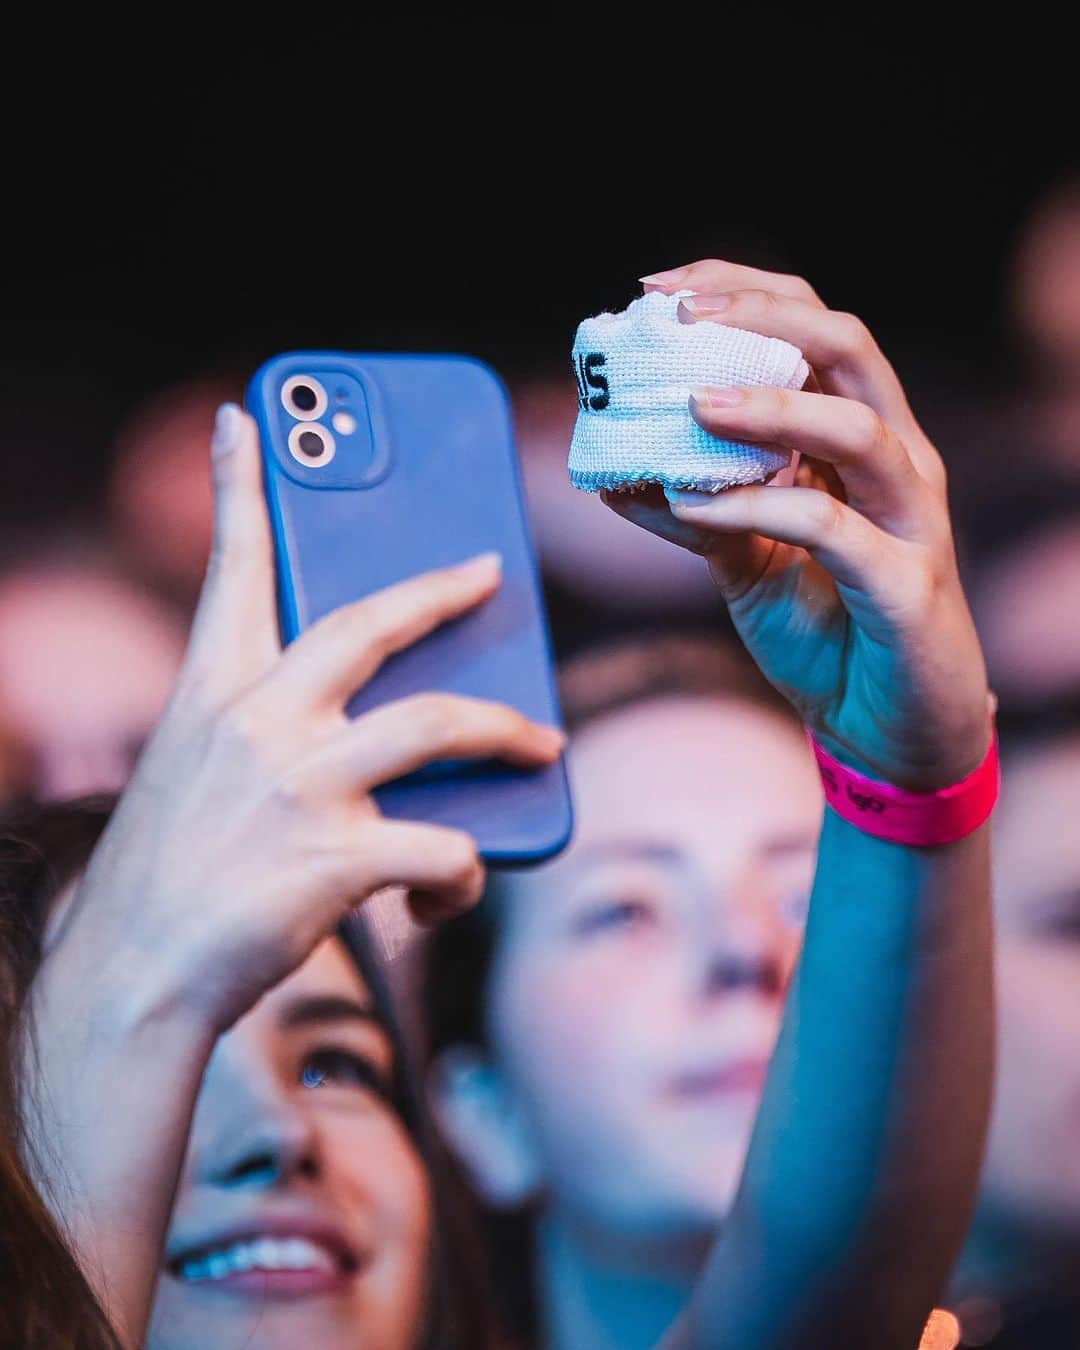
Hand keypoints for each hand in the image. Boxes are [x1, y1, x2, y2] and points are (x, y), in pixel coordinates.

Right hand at [50, 405, 563, 1032]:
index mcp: (214, 692)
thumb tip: (368, 725)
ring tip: (544, 743)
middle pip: (372, 622)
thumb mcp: (194, 773)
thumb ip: (262, 730)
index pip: (231, 567)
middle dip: (441, 590)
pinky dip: (466, 873)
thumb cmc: (173, 873)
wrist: (132, 977)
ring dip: (508, 732)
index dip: (239, 485)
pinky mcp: (336, 858)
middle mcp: (258, 723)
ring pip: (440, 724)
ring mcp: (299, 786)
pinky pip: (446, 847)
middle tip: (490, 571)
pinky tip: (449, 896)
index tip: (244, 419)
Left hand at [605, 260, 989, 788]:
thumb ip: (695, 511)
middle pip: (847, 346)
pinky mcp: (908, 584)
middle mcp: (898, 460)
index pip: (814, 329)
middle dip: (761, 314)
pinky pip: (832, 527)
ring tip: (689, 403)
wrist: (889, 733)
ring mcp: (913, 518)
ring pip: (856, 427)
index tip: (659, 287)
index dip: (743, 292)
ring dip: (768, 406)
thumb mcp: (745, 561)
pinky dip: (757, 507)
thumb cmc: (827, 632)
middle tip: (679, 312)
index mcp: (862, 437)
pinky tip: (695, 507)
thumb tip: (614, 477)